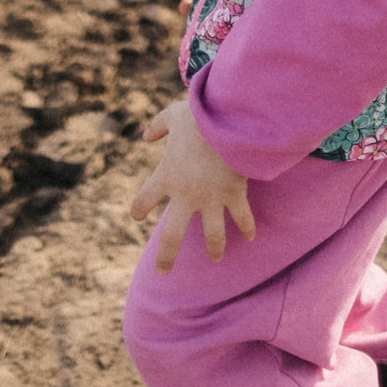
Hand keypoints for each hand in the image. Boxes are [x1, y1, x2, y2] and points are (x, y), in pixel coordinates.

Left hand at [128, 99, 253, 271]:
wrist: (226, 120)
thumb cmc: (198, 115)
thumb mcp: (173, 115)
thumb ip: (158, 126)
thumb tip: (146, 135)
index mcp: (165, 177)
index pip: (145, 200)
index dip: (139, 208)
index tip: (137, 215)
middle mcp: (185, 195)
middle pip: (171, 237)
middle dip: (167, 257)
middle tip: (163, 271)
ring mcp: (211, 199)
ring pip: (212, 236)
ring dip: (215, 249)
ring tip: (215, 258)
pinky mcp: (234, 194)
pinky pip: (242, 218)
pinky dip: (247, 227)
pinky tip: (249, 237)